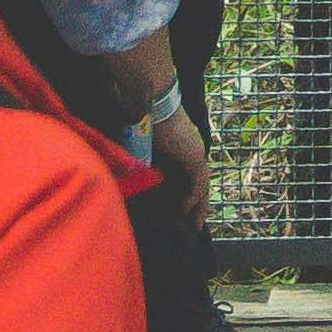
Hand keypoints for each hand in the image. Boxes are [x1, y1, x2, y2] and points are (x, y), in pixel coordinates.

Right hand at [149, 96, 208, 225]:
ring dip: (197, 207)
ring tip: (193, 227)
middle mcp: (189, 153)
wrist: (152, 103)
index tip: (175, 215)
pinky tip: (184, 212)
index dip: (181, 197)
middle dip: (194, 208)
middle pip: (195, 186)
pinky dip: (192, 199)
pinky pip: (197, 184)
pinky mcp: (195, 157)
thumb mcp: (139, 151)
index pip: (184, 180)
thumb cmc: (141, 121)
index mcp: (178, 151)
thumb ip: (139, 166)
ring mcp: (195, 154)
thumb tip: (131, 186)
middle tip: (191, 228)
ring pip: (200, 187)